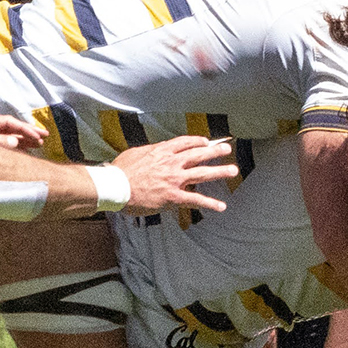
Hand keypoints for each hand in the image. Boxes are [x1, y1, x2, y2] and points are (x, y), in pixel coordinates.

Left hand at [0, 114, 45, 150]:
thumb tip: (15, 142)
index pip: (7, 122)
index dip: (25, 129)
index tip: (39, 137)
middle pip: (7, 128)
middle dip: (26, 133)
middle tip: (44, 138)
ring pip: (4, 137)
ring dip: (21, 140)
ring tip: (37, 145)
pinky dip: (12, 147)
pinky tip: (24, 151)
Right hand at [112, 136, 238, 214]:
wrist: (115, 187)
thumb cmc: (120, 171)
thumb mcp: (136, 153)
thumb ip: (151, 151)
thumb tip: (159, 149)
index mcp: (162, 151)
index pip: (185, 142)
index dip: (197, 141)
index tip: (206, 141)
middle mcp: (172, 163)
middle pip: (198, 154)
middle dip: (214, 151)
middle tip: (226, 149)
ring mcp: (174, 179)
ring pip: (202, 174)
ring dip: (219, 171)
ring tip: (233, 170)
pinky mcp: (173, 196)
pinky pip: (195, 200)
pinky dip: (210, 203)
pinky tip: (221, 206)